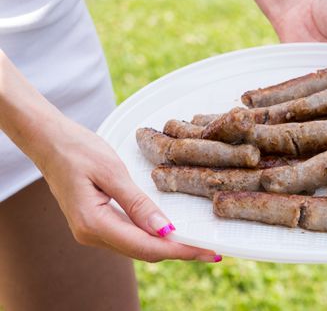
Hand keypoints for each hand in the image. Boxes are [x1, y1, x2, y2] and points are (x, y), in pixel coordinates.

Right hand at [34, 119, 219, 262]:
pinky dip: (152, 238)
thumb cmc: (77, 149)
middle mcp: (91, 234)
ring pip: (137, 248)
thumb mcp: (112, 172)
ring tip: (197, 244)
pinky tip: (169, 234)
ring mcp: (91, 232)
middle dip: (179, 252)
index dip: (180, 251)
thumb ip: (138, 204)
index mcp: (93, 223)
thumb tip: (165, 230)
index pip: (146, 247)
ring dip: (168, 247)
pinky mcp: (96, 223)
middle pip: (144, 252)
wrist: (48, 141)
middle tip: (211, 252)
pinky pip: (129, 237)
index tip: (206, 252)